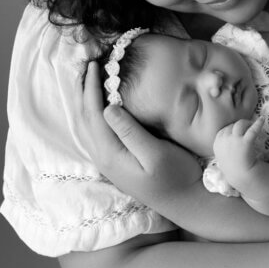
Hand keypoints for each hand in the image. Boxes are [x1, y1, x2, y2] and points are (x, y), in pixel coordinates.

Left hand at [79, 61, 201, 203]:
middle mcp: (103, 158)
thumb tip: (107, 108)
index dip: (90, 88)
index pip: (93, 114)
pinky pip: (94, 133)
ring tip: (86, 81)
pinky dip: (92, 114)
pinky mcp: (116, 161)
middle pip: (83, 119)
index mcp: (110, 154)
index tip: (94, 65)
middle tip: (84, 66)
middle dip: (82, 91)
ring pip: (86, 127)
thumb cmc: (177, 176)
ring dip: (84, 102)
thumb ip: (130, 132)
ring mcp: (108, 161)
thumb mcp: (156, 154)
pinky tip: (98, 105)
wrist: (186, 202)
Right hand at [213, 118, 262, 183]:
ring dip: (246, 123)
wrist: (240, 176)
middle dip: (239, 125)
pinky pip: (252, 129)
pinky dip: (258, 123)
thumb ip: (224, 147)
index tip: (238, 131)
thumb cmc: (233, 168)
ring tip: (252, 124)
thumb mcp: (222, 156)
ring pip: (240, 124)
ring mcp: (234, 140)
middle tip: (247, 126)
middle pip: (232, 126)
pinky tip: (262, 119)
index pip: (224, 130)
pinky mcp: (245, 142)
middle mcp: (224, 139)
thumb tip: (229, 139)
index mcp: (217, 143)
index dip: (231, 129)